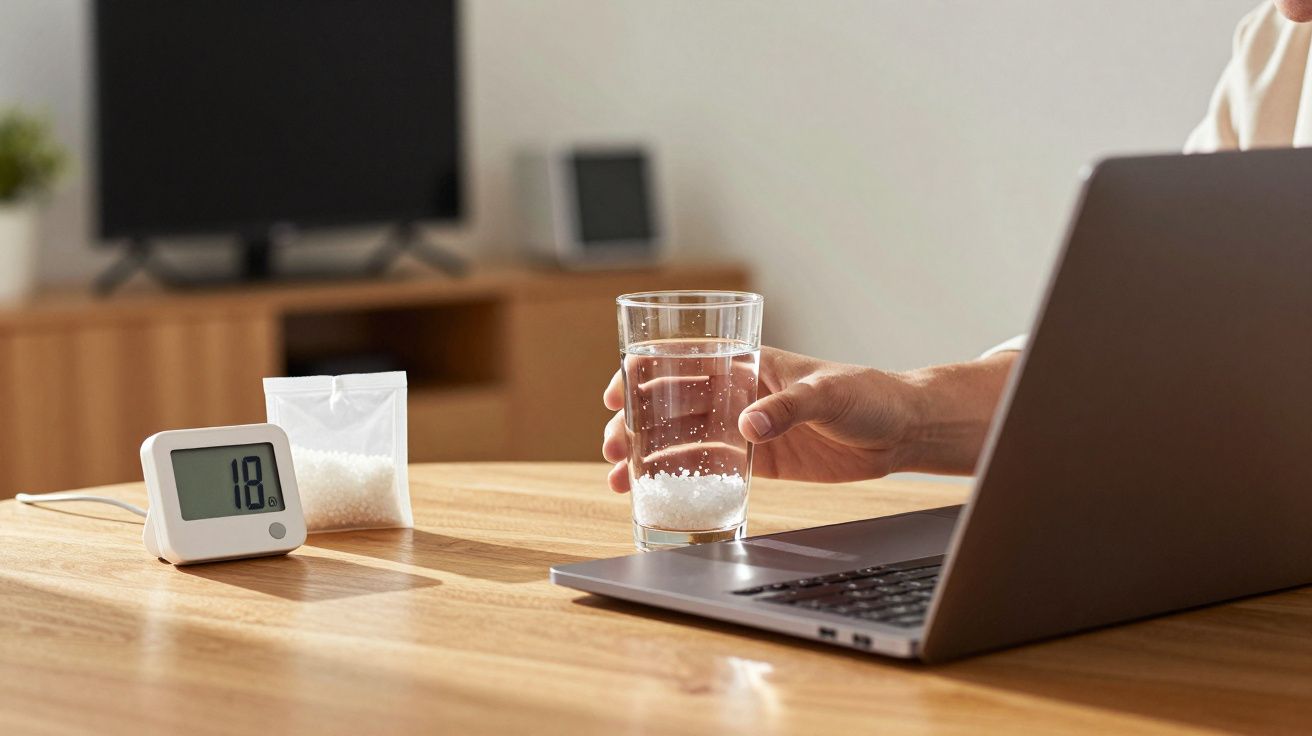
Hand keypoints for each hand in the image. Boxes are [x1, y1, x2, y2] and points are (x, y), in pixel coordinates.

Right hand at [602, 346, 926, 491]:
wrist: (901, 430)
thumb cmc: (869, 395)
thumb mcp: (829, 394)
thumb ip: (787, 408)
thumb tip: (748, 425)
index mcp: (748, 363)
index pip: (682, 361)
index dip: (641, 375)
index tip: (614, 396)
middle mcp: (738, 393)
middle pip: (670, 405)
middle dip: (634, 424)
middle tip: (612, 449)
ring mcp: (744, 427)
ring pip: (681, 438)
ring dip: (647, 455)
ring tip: (620, 479)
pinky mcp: (757, 460)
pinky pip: (709, 468)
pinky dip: (680, 479)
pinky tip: (656, 493)